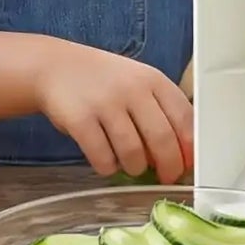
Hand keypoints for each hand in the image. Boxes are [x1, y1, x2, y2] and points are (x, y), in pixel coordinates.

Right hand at [34, 46, 194, 184]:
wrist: (54, 67)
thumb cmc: (103, 80)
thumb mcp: (137, 82)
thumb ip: (160, 110)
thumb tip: (181, 154)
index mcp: (153, 79)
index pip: (184, 117)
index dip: (190, 147)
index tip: (189, 164)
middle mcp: (132, 89)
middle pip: (162, 139)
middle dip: (169, 166)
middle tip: (166, 177)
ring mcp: (105, 104)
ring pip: (133, 153)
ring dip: (136, 168)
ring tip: (132, 166)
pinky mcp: (80, 120)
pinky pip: (103, 158)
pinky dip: (108, 167)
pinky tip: (106, 161)